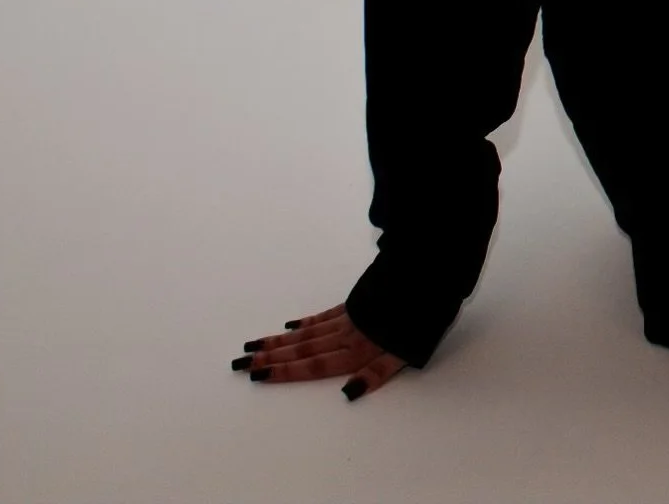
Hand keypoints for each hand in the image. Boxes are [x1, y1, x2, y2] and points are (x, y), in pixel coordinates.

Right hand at [232, 303, 406, 401]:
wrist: (429, 275)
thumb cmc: (421, 320)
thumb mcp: (407, 353)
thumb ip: (377, 373)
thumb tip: (347, 393)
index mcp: (358, 351)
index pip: (315, 365)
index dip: (287, 371)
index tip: (258, 374)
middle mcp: (347, 335)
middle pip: (303, 348)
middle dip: (271, 356)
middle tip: (240, 362)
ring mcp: (349, 318)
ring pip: (307, 332)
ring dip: (280, 340)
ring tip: (253, 345)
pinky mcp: (356, 303)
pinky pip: (324, 316)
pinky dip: (306, 322)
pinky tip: (291, 325)